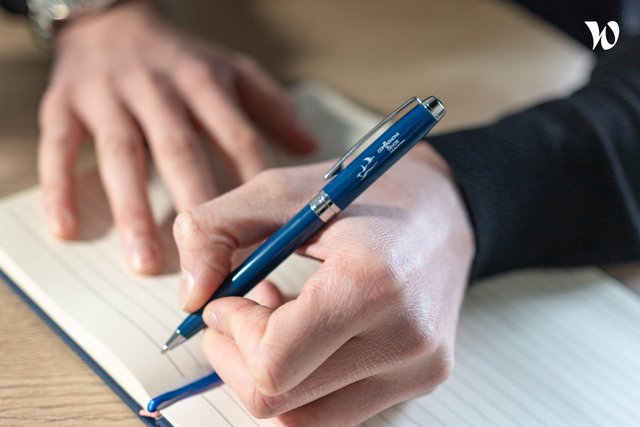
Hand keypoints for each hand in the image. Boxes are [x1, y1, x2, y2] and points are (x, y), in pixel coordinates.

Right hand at [37, 0, 314, 273]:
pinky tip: (66, 229)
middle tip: (208, 259)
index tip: (267, 232)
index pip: (236, 136)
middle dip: (193, 203)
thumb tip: (309, 146)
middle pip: (180, 150)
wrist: (110, 20)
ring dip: (132, 209)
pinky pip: (60, 147)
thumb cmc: (178, 58)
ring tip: (145, 262)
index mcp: (204, 83)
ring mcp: (109, 96)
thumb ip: (270, 105)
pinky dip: (59, 187)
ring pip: (122, 154)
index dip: (252, 184)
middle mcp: (158, 89)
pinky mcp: (64, 103)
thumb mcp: (230, 69)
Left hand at [174, 144, 473, 425]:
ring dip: (268, 376)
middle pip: (280, 402)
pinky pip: (335, 410)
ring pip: (303, 418)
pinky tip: (302, 336)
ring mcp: (418, 367)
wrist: (446, 208)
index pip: (272, 363)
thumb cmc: (366, 192)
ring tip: (271, 322)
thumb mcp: (279, 190)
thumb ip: (214, 231)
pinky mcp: (421, 378)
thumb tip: (187, 299)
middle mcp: (403, 338)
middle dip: (237, 359)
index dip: (230, 335)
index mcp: (370, 283)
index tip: (225, 299)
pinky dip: (302, 383)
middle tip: (233, 315)